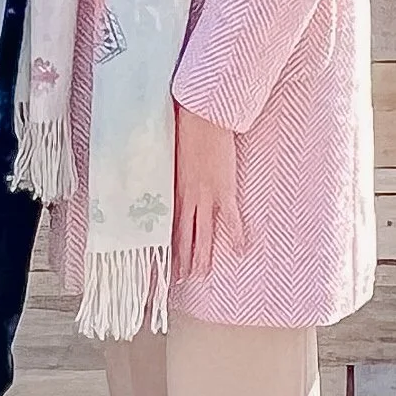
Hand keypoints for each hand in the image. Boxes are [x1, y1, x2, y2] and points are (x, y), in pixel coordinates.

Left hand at [173, 104, 246, 280]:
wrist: (201, 116)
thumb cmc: (184, 126)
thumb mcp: (168, 150)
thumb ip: (166, 166)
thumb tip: (154, 171)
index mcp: (173, 187)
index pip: (167, 222)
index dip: (166, 242)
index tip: (162, 259)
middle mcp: (187, 196)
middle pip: (184, 233)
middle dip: (182, 257)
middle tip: (180, 279)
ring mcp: (206, 194)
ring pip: (203, 232)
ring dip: (202, 255)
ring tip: (201, 275)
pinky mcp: (224, 189)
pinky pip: (231, 217)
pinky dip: (236, 234)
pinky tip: (241, 251)